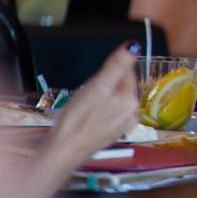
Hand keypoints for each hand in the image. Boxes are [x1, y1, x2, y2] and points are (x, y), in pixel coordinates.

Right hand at [16, 45, 141, 197]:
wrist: (63, 151)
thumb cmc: (77, 118)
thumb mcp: (96, 86)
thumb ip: (116, 66)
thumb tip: (133, 45)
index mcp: (131, 100)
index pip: (126, 72)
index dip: (108, 72)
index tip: (94, 82)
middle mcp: (132, 114)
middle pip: (119, 86)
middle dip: (103, 86)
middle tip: (86, 96)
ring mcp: (123, 126)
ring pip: (112, 100)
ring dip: (100, 98)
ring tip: (84, 107)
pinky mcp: (112, 134)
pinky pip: (107, 113)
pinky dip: (97, 111)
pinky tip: (85, 117)